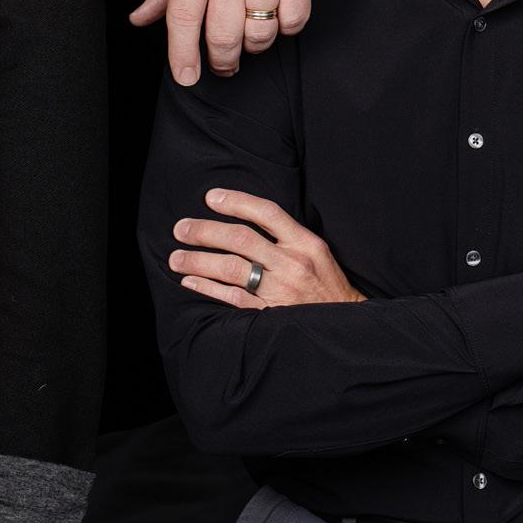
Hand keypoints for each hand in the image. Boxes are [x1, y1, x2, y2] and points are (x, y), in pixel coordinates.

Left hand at [130, 0, 329, 84]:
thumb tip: (140, 19)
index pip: (183, 17)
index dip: (181, 55)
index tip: (185, 77)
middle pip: (223, 35)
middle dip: (222, 60)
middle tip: (222, 64)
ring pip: (259, 34)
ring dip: (254, 45)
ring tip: (250, 31)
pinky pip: (293, 21)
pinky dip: (285, 28)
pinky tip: (277, 14)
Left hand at [171, 189, 362, 307]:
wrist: (346, 325)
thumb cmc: (326, 285)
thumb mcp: (316, 252)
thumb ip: (286, 236)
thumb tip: (244, 219)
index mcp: (305, 242)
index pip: (267, 212)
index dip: (236, 201)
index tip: (210, 197)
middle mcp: (293, 263)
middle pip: (240, 239)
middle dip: (205, 231)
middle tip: (180, 228)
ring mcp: (281, 290)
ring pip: (231, 268)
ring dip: (198, 261)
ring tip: (176, 258)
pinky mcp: (271, 315)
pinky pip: (232, 298)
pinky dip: (208, 288)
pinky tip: (190, 282)